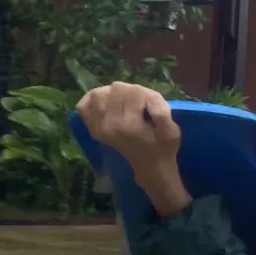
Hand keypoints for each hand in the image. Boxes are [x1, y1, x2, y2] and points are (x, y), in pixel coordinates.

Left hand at [76, 83, 190, 216]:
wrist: (150, 166)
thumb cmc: (163, 147)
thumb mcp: (172, 131)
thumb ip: (162, 112)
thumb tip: (150, 97)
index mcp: (129, 125)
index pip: (135, 91)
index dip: (147, 94)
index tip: (153, 106)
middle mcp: (108, 125)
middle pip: (116, 88)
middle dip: (131, 92)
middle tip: (140, 105)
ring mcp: (97, 127)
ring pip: (99, 93)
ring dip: (113, 93)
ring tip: (124, 103)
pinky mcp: (92, 128)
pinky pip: (84, 105)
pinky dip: (93, 100)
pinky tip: (107, 105)